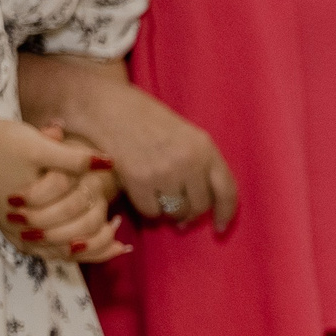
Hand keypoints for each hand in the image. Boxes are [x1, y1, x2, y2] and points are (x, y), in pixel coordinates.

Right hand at [0, 116, 109, 260]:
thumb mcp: (37, 145)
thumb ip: (74, 158)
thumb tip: (109, 162)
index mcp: (34, 203)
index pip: (76, 209)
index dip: (97, 201)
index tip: (114, 199)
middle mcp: (24, 225)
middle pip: (73, 237)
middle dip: (99, 232)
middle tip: (118, 224)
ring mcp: (17, 233)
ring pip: (62, 252)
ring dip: (91, 249)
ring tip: (116, 244)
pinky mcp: (13, 233)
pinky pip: (47, 253)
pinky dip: (71, 253)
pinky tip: (89, 247)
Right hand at [42, 67, 238, 230]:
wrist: (108, 107)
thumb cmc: (147, 120)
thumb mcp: (186, 135)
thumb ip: (200, 164)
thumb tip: (205, 205)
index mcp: (205, 148)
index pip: (227, 190)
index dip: (226, 213)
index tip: (220, 228)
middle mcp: (189, 161)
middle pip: (200, 206)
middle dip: (190, 214)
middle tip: (180, 214)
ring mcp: (164, 172)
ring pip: (176, 212)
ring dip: (169, 213)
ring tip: (160, 199)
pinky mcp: (139, 180)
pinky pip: (152, 212)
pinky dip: (148, 210)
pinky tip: (143, 196)